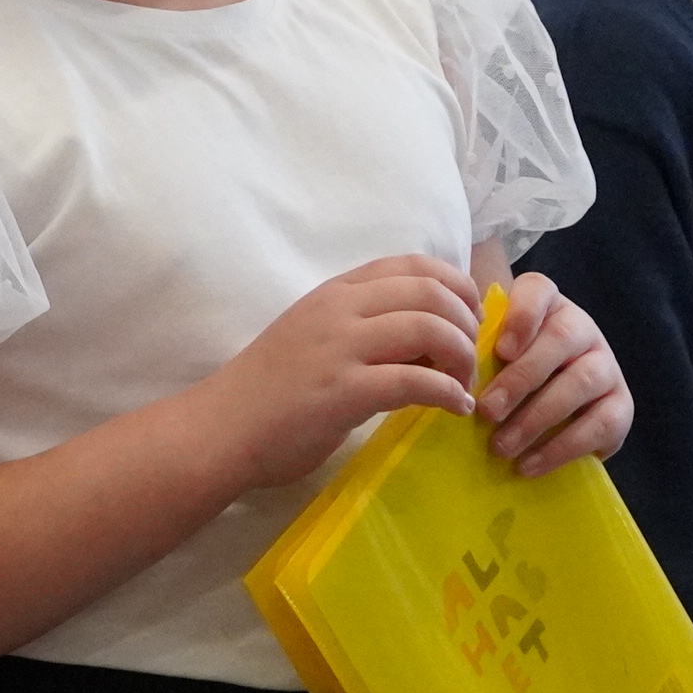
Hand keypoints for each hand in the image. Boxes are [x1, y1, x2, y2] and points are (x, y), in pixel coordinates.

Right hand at [202, 255, 485, 486]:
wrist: (220, 428)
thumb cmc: (269, 390)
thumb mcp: (318, 338)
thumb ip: (365, 329)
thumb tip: (427, 342)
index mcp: (336, 292)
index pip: (412, 264)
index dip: (456, 285)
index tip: (469, 315)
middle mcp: (340, 309)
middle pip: (430, 292)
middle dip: (467, 322)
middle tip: (472, 355)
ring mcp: (341, 347)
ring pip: (429, 328)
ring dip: (462, 356)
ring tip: (465, 382)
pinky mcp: (344, 391)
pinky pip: (416, 382)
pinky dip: (449, 393)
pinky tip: (456, 408)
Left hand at [477, 270, 631, 474]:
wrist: (556, 417)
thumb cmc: (511, 379)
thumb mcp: (491, 357)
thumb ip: (472, 351)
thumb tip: (440, 371)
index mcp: (548, 306)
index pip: (538, 291)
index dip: (522, 316)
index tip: (499, 349)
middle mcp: (583, 328)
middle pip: (560, 338)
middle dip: (521, 377)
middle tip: (487, 410)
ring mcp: (607, 365)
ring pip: (581, 381)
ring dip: (538, 416)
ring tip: (502, 446)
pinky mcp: (621, 405)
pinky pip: (600, 424)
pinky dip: (561, 448)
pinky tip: (529, 465)